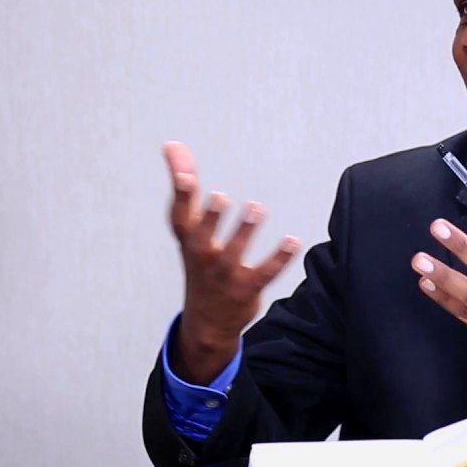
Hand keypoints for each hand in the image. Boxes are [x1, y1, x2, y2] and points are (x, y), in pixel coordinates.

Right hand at [164, 141, 300, 384]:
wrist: (207, 321)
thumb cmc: (199, 261)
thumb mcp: (188, 228)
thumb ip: (184, 185)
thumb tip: (172, 144)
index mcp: (188, 240)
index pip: (179, 217)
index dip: (181, 197)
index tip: (185, 176)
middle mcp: (202, 257)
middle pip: (202, 238)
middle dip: (211, 218)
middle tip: (221, 197)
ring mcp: (224, 275)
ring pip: (233, 255)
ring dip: (244, 232)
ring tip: (256, 208)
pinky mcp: (247, 288)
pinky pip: (264, 273)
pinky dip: (279, 259)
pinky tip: (294, 241)